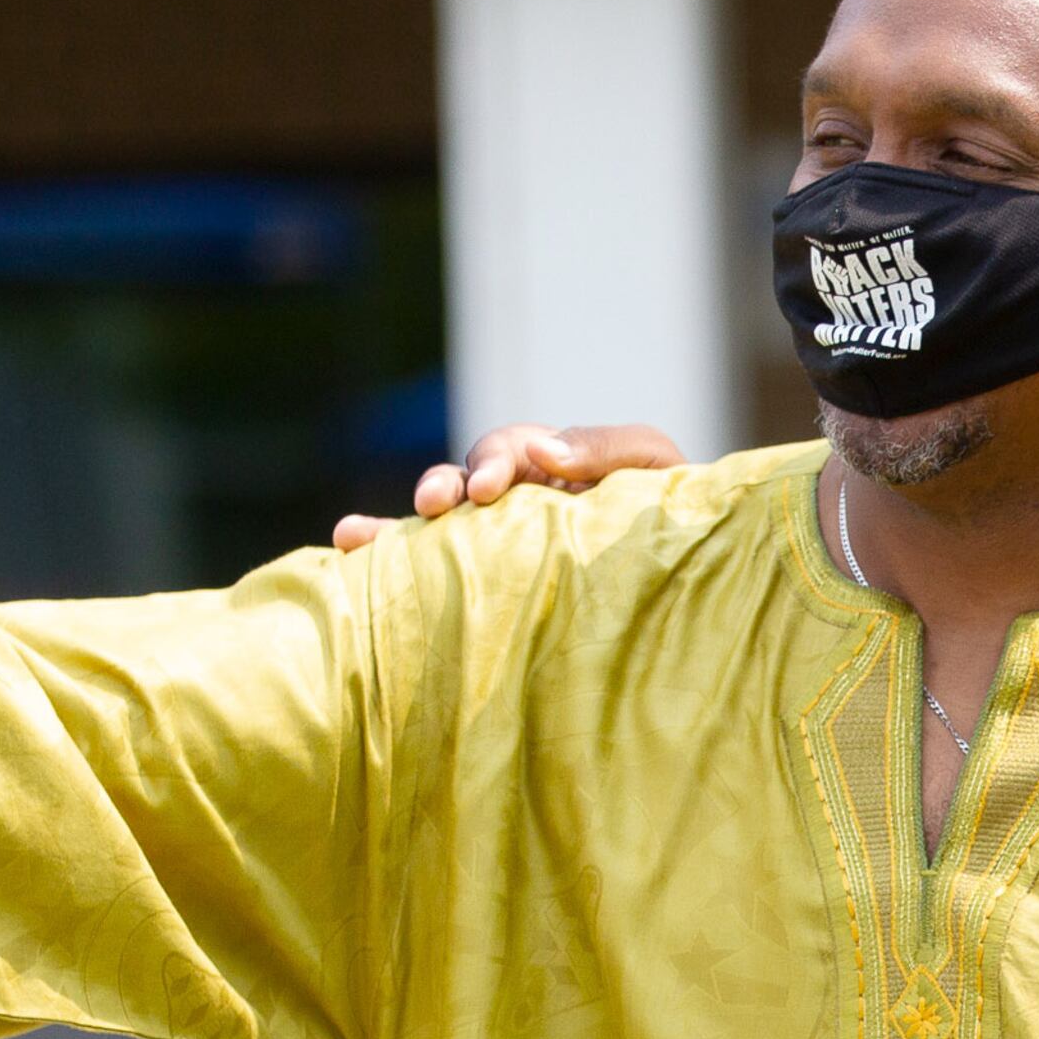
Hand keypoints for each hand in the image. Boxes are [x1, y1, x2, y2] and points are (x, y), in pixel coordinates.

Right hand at [332, 421, 686, 549]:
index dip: (495, 460)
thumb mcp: (655, 467)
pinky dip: (386, 558)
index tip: (493, 487)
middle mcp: (514, 501)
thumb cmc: (674, 515)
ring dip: (395, 527)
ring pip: (435, 528)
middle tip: (437, 505)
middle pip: (461, 482)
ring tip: (358, 537)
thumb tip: (544, 452)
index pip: (508, 451)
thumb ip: (609, 449)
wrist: (692, 580)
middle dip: (445, 487)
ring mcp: (496, 545)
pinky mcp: (485, 588)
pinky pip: (431, 572)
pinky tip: (346, 553)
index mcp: (549, 464)